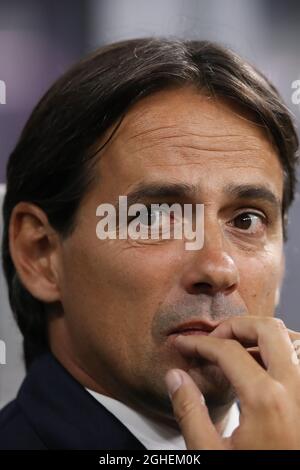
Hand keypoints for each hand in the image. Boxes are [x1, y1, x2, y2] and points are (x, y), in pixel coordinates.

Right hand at [165, 316, 299, 448]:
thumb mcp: (212, 455)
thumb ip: (190, 412)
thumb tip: (175, 376)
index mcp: (266, 400)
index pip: (226, 351)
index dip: (199, 343)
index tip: (184, 344)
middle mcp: (296, 387)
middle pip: (267, 328)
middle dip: (235, 326)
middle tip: (214, 339)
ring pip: (294, 338)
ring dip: (265, 336)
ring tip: (241, 348)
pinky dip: (286, 350)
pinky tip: (268, 365)